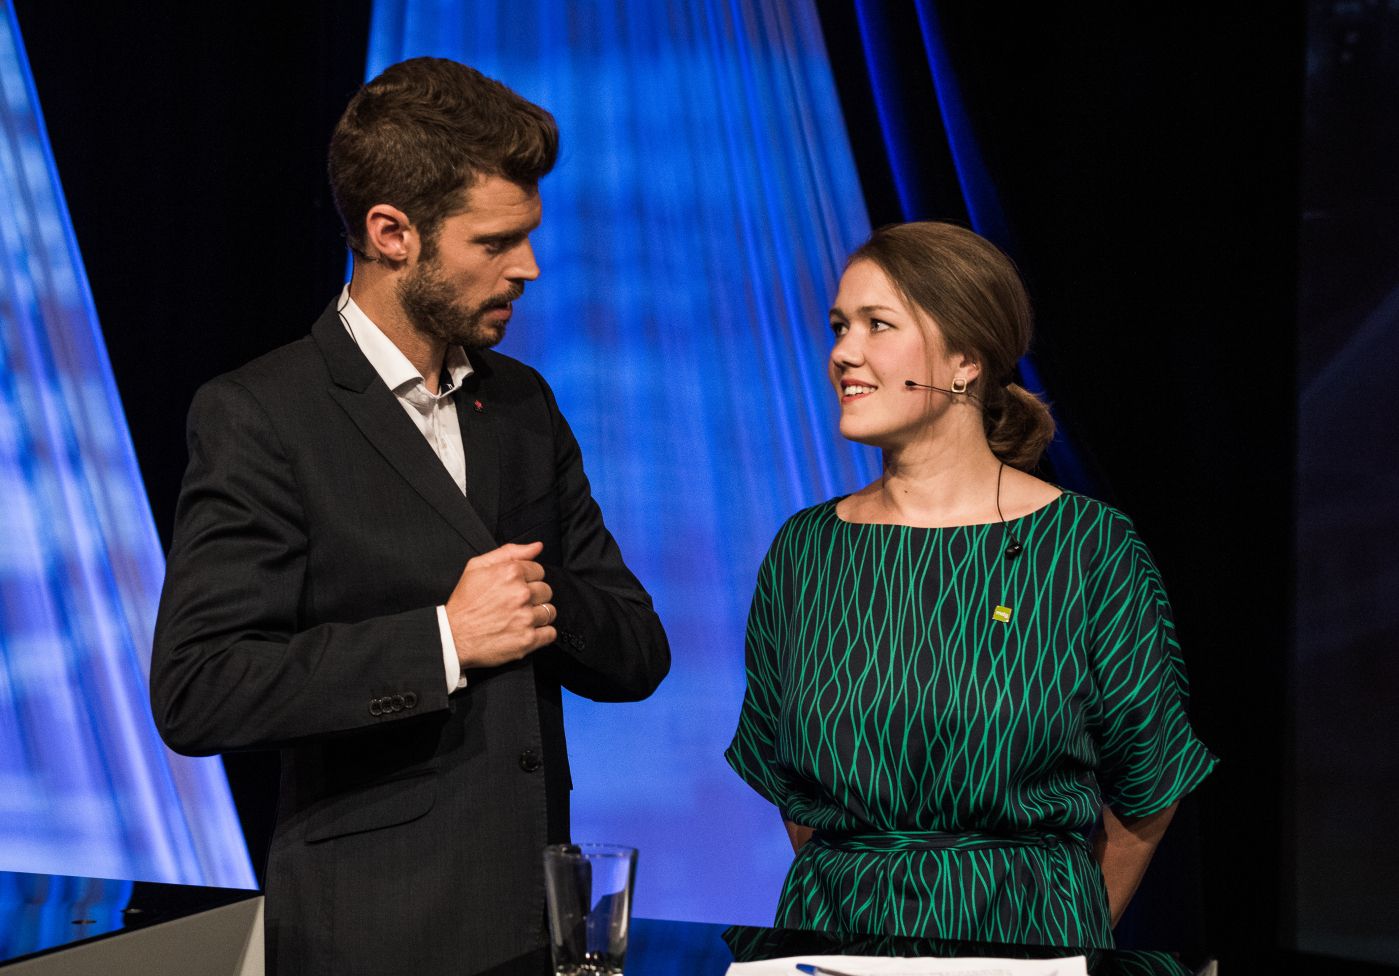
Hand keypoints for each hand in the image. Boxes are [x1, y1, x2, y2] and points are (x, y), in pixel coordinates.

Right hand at [445, 541, 556, 668]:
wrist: (453, 637)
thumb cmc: (464, 602)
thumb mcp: (477, 566)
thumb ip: (510, 552)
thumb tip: (536, 547)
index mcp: (511, 573)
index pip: (539, 570)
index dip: (528, 579)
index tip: (516, 587)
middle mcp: (521, 594)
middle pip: (546, 591)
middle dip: (534, 596)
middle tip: (516, 604)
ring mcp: (526, 618)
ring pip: (550, 611)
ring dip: (537, 615)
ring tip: (519, 618)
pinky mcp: (528, 639)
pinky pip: (550, 633)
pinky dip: (542, 633)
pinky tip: (526, 630)